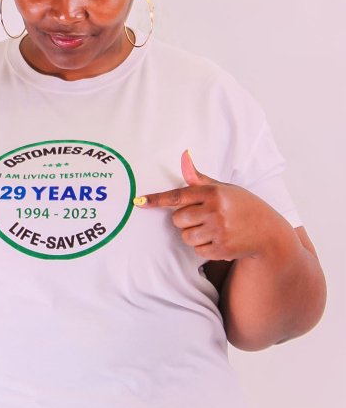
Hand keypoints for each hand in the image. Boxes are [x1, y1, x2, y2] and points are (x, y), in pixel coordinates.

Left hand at [133, 149, 279, 260]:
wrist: (269, 233)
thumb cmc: (241, 206)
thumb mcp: (223, 188)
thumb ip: (199, 178)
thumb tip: (184, 156)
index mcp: (213, 193)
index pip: (177, 196)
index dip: (156, 200)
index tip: (138, 202)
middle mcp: (215, 211)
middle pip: (177, 219)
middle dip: (184, 220)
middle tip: (201, 217)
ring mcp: (219, 231)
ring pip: (185, 237)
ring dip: (193, 235)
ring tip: (212, 229)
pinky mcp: (222, 249)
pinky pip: (197, 250)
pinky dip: (203, 247)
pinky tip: (218, 240)